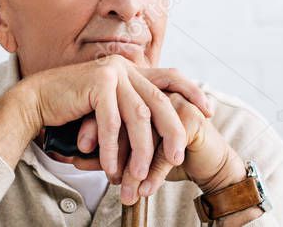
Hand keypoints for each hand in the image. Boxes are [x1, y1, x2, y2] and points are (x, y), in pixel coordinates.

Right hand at [0, 55, 213, 191]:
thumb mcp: (107, 111)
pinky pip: (112, 122)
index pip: (170, 76)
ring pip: (138, 116)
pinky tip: (112, 168)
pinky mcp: (98, 82)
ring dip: (139, 150)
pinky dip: (113, 149)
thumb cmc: (71, 112)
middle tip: (178, 157)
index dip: (192, 91)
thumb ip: (129, 115)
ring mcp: (112, 71)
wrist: (34, 103)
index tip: (209, 110)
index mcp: (132, 71)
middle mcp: (125, 67)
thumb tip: (157, 139)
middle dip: (172, 132)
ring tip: (138, 174)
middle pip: (161, 101)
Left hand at [67, 93, 247, 204]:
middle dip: (111, 151)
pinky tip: (145, 188)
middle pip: (124, 120)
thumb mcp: (133, 155)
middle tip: (101, 174)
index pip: (107, 106)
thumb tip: (76, 158)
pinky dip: (154, 172)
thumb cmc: (167, 157)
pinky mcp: (189, 116)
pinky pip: (165, 148)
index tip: (78, 155)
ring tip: (125, 191)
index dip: (92, 130)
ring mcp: (172, 100)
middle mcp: (153, 92)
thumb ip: (108, 152)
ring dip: (133, 167)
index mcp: (137, 93)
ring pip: (144, 136)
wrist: (207, 163)